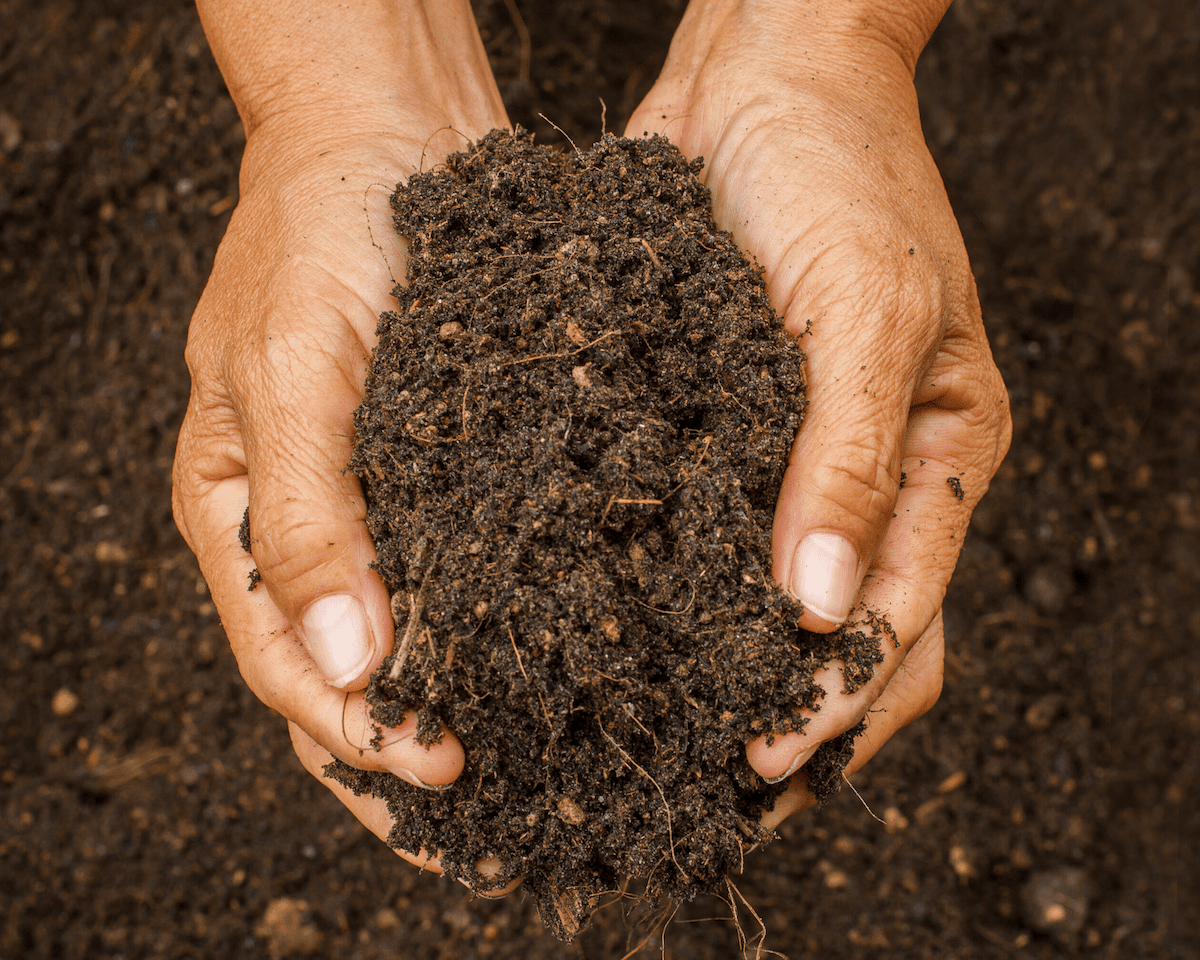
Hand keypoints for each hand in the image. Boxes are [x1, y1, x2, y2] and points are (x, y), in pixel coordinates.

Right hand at [173, 0, 512, 877]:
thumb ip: (307, 523)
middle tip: (489, 830)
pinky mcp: (441, 472)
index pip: (287, 668)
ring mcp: (375, 505)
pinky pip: (464, 575)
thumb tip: (348, 666)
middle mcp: (308, 529)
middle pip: (346, 681)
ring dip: (458, 712)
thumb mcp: (292, 373)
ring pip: (409, 643)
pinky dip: (500, 631)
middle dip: (404, 759)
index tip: (443, 775)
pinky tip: (555, 667)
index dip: (360, 734)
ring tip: (530, 781)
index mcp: (238, 518)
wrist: (385, 133)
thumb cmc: (316, 237)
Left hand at [626, 0, 1010, 815]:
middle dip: (792, 726)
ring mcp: (792, 458)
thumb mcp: (868, 307)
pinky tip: (615, 637)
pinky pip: (703, 534)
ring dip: (728, 680)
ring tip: (656, 751)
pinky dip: (674, 596)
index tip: (760, 769)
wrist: (765, 73)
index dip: (838, 705)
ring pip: (770, 606)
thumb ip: (854, 459)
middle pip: (847, 640)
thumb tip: (827, 608)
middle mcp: (869, 474)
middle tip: (707, 797)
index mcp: (941, 456)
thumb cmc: (839, 171)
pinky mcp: (722, 429)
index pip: (905, 619)